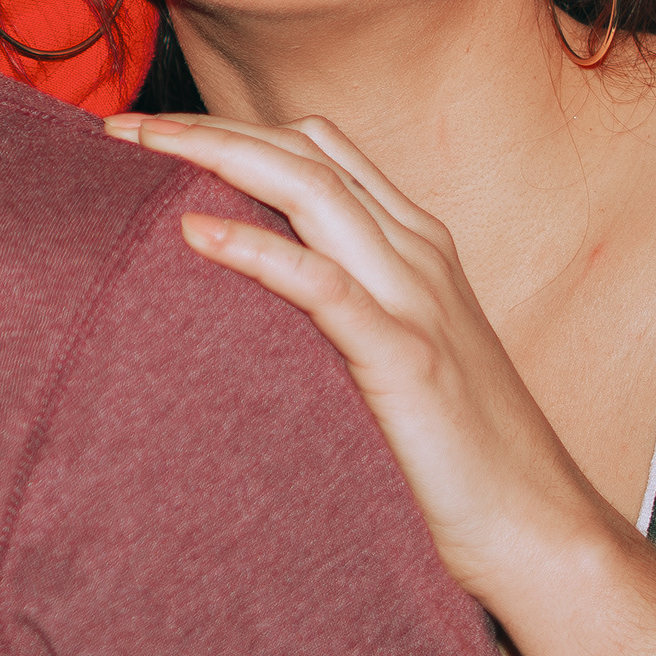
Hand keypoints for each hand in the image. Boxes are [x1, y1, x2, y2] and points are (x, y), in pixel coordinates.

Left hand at [105, 110, 619, 606]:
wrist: (537, 530)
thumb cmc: (455, 452)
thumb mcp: (394, 351)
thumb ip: (338, 304)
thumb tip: (244, 286)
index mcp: (415, 245)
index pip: (317, 148)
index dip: (231, 125)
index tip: (148, 130)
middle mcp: (418, 255)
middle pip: (302, 152)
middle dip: (206, 127)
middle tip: (117, 127)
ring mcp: (416, 301)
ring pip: (313, 191)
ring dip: (216, 156)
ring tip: (139, 149)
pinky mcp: (407, 359)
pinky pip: (324, 286)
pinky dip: (256, 250)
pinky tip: (194, 233)